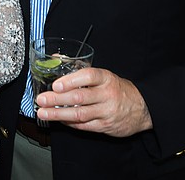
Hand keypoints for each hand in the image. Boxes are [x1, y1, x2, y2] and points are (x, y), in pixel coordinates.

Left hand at [35, 67, 152, 136]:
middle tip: (41, 100)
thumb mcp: (104, 76)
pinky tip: (59, 120)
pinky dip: (70, 123)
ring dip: (59, 114)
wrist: (142, 108)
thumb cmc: (118, 89)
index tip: (56, 84)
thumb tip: (55, 58)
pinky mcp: (105, 126)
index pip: (88, 76)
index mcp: (106, 78)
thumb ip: (80, 70)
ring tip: (43, 113)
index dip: (71, 80)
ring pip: (80, 114)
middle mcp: (107, 94)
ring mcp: (106, 111)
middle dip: (57, 99)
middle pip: (80, 97)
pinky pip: (84, 126)